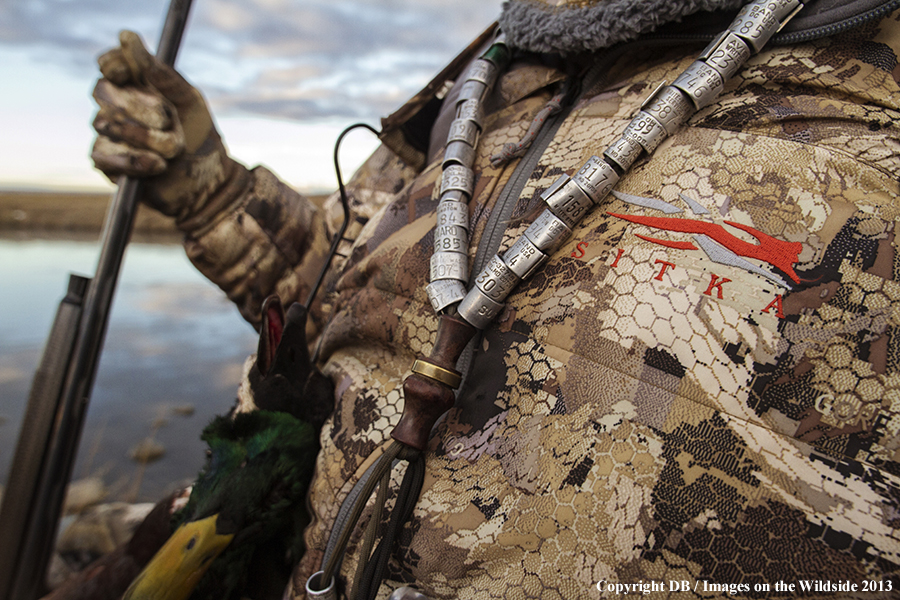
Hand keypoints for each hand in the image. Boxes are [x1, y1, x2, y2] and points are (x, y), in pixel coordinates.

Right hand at [91, 31, 235, 217]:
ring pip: (105, 124)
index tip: (127, 73)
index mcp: (141, 86)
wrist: (207, 186)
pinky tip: (157, 166)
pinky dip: (133, 160)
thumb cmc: (201, 140)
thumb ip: (162, 74)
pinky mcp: (108, 161)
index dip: (115, 66)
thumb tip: (127, 38)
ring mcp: (112, 133)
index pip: (111, 64)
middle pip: (103, 91)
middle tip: (167, 120)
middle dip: (137, 107)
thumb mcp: (190, 102)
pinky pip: (103, 154)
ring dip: (145, 138)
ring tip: (173, 150)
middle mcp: (121, 106)